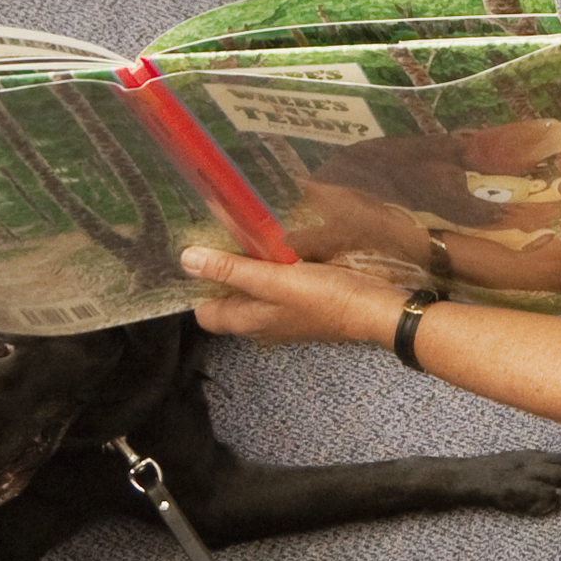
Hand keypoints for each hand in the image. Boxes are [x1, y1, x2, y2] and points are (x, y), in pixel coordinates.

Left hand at [176, 242, 393, 348]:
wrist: (374, 309)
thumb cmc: (323, 297)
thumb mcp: (273, 280)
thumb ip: (231, 270)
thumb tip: (186, 260)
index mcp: (248, 323)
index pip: (206, 313)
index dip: (198, 287)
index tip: (196, 254)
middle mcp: (262, 324)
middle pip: (230, 301)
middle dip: (223, 273)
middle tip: (219, 236)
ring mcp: (284, 316)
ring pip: (254, 293)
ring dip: (248, 268)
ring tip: (245, 236)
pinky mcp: (304, 304)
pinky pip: (277, 287)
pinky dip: (272, 269)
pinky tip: (279, 248)